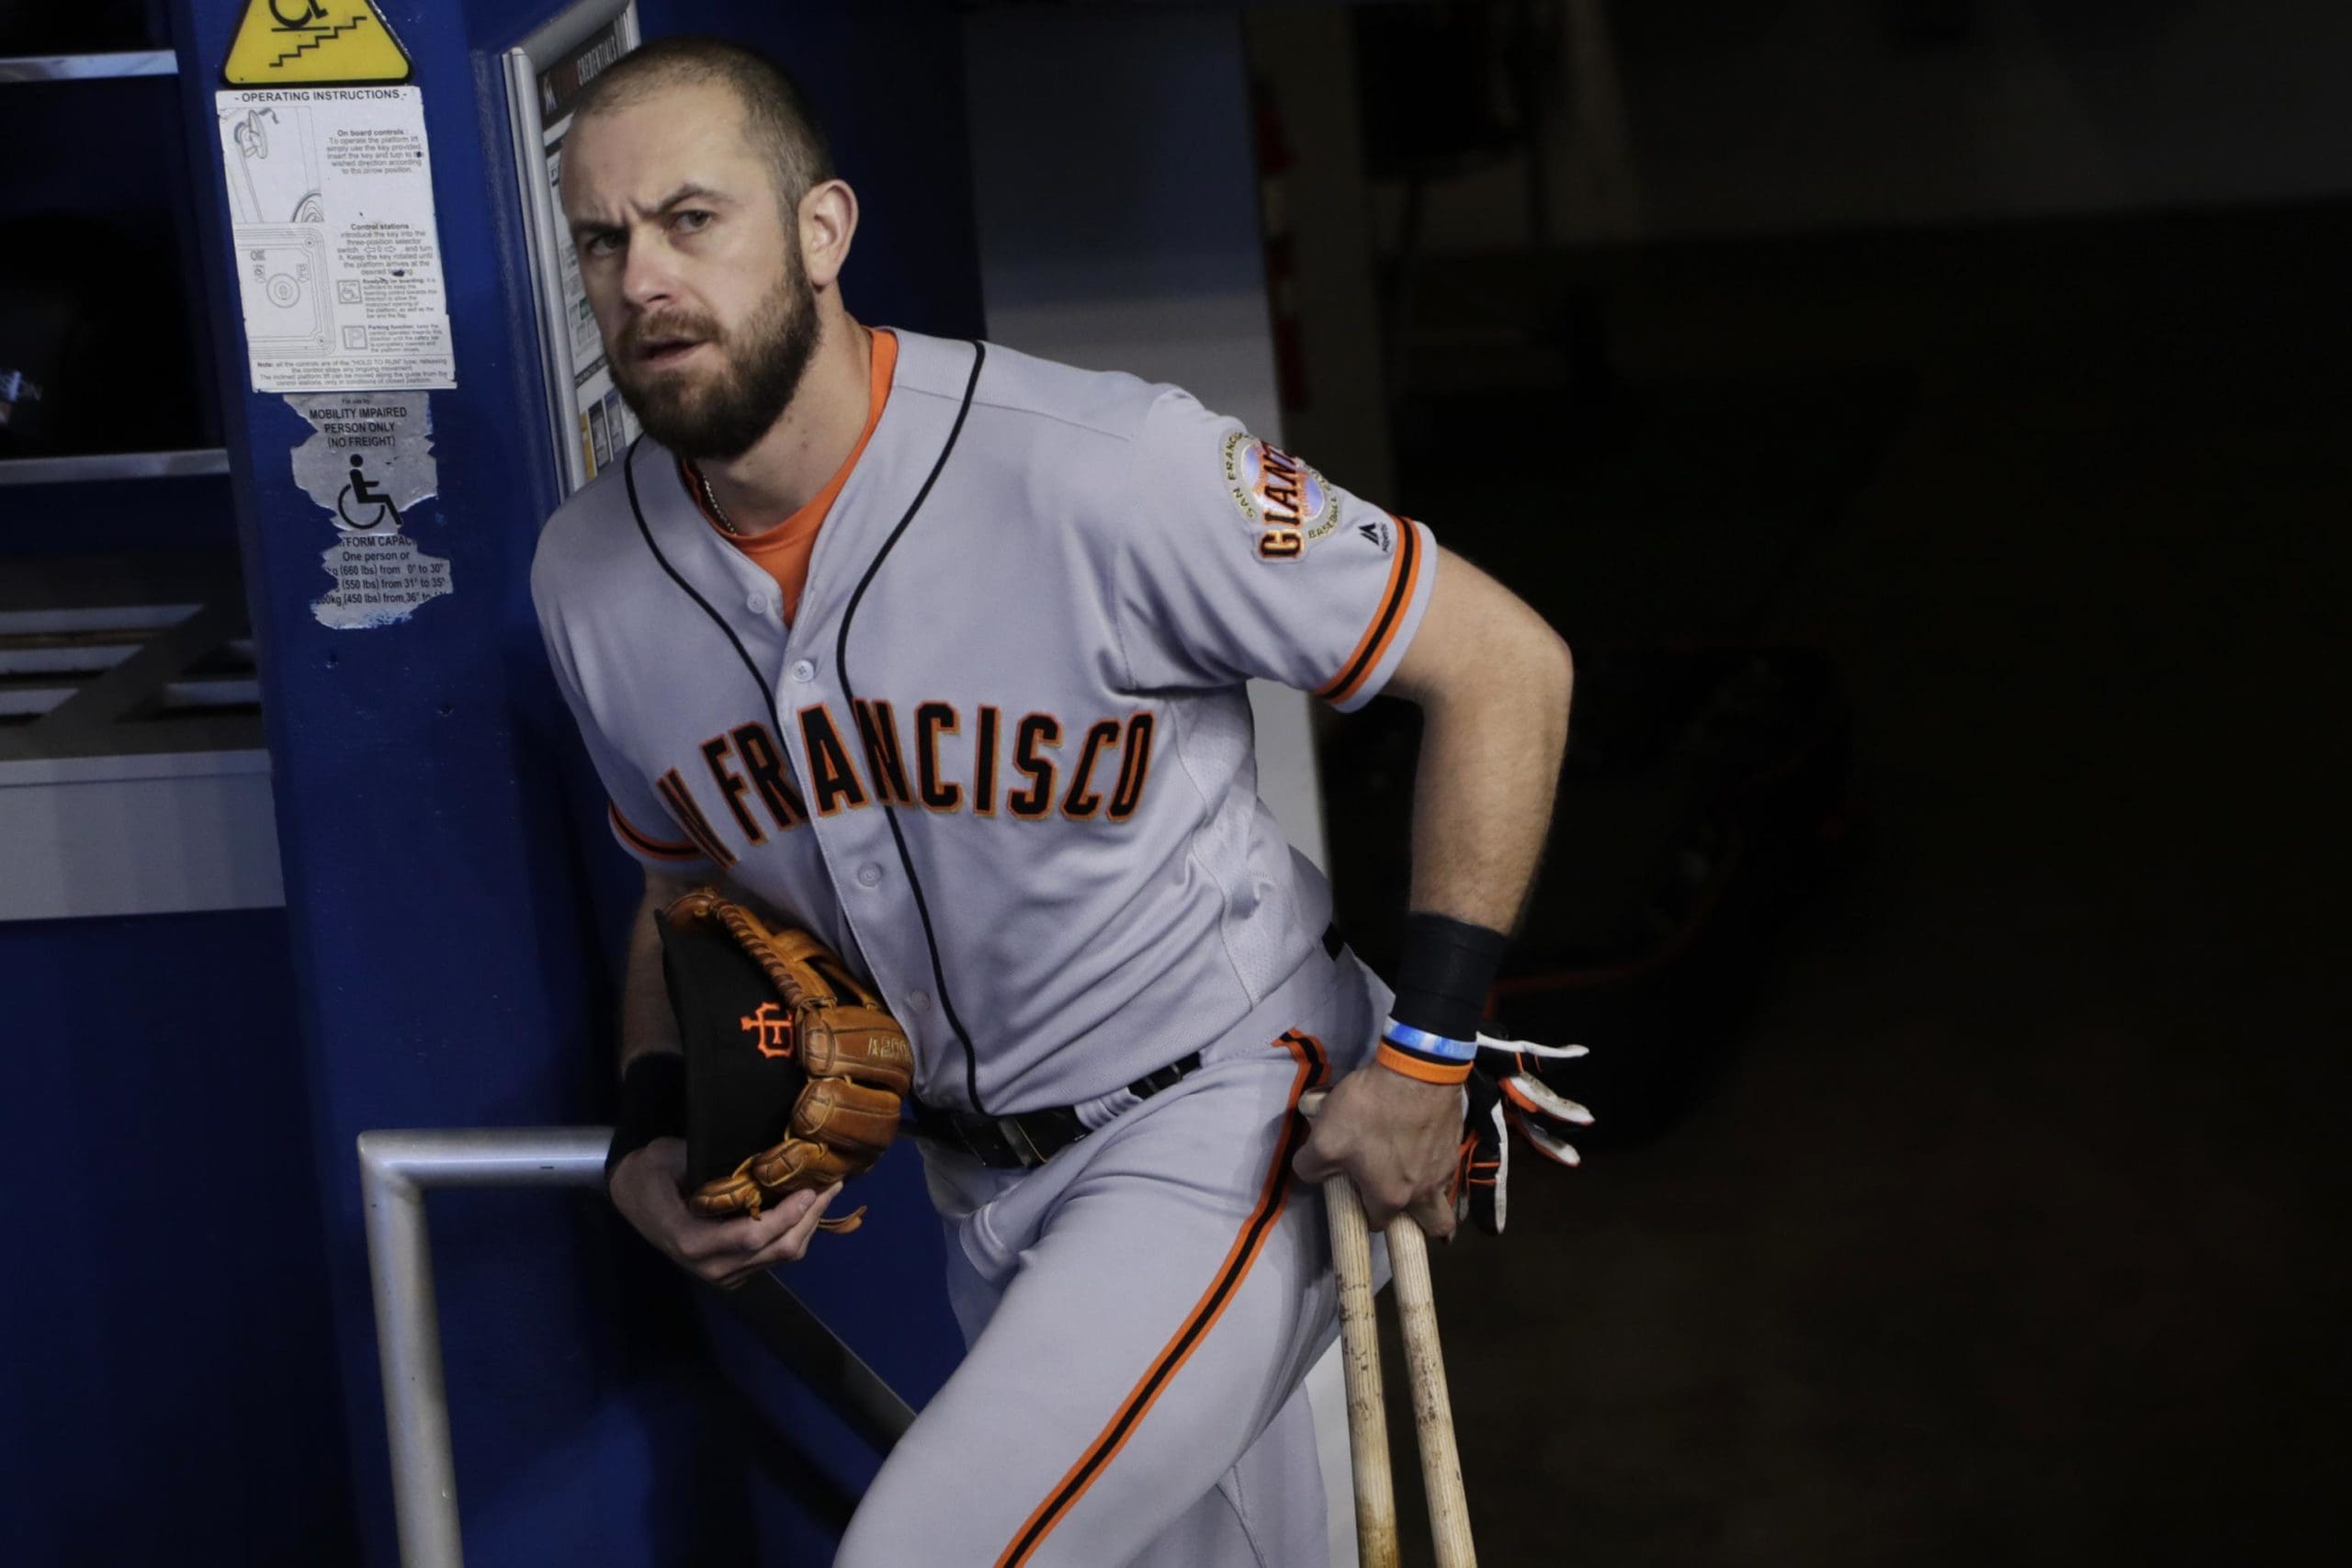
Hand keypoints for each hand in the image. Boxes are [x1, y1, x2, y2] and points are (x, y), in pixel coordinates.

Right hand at [609, 1137, 839, 1288]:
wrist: (632, 1196)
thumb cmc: (651, 1172)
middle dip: (810, 1217)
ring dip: (808, 1225)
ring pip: (781, 1256)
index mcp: (693, 1241)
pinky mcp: (734, 1272)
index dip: (788, 1215)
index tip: (811, 1188)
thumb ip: (709, 1163)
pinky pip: (774, 1256)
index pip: (753, 1236)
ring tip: (827, 1191)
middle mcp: (711, 1266)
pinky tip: (806, 1207)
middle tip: (833, 1184)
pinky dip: (795, 1232)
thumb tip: (760, 1155)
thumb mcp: (671, 1157)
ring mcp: (723, 1274)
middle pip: (777, 1250)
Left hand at [1292, 1064, 1463, 1238]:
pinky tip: (1416, 1135)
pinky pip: (1445, 1164)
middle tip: (1399, 1196)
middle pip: (1435, 1225)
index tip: (1356, 1191)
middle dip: (1420, 1223)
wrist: (1417, 1071)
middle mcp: (1425, 1191)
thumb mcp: (1324, 1139)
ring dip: (1426, 1187)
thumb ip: (1309, 1167)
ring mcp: (1446, 1167)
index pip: (1378, 1224)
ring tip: (1404, 1160)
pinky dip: (1432, 1158)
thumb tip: (1310, 1173)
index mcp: (1391, 1198)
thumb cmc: (1370, 1110)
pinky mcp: (1455, 1142)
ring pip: (1441, 1193)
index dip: (1363, 1211)